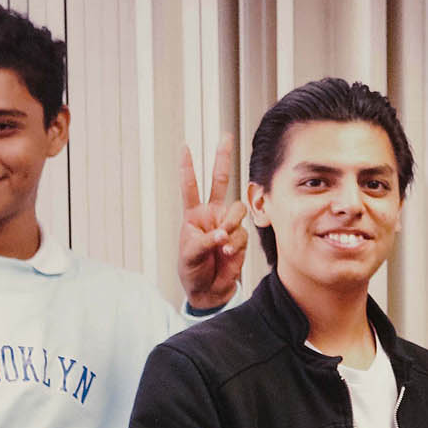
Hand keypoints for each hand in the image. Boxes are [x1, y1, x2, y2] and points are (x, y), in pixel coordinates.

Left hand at [178, 135, 246, 309]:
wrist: (208, 290)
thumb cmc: (192, 270)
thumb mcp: (190, 254)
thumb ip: (206, 240)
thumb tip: (223, 233)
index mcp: (194, 215)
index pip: (190, 186)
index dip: (188, 168)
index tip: (185, 147)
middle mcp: (212, 214)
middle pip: (220, 181)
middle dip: (222, 158)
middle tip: (226, 137)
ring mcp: (228, 225)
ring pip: (237, 211)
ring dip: (231, 225)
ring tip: (222, 243)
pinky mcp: (240, 238)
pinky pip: (242, 233)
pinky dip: (235, 244)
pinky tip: (226, 253)